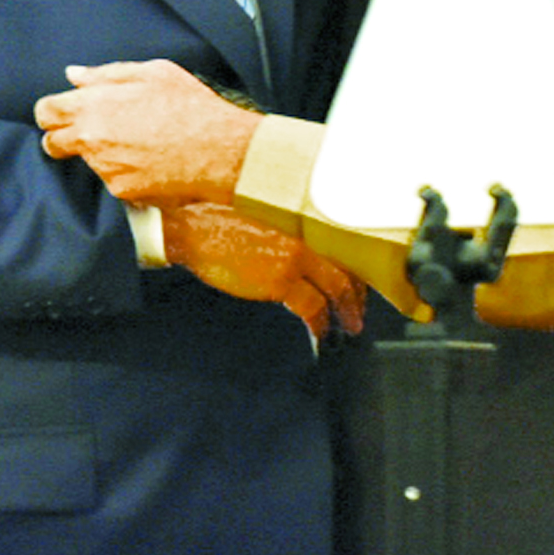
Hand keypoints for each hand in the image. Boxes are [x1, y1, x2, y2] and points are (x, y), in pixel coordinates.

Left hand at [35, 59, 260, 203]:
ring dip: (102, 152)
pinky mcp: (122, 192)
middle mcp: (92, 141)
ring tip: (139, 141)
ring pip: (88, 161)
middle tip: (90, 130)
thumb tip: (75, 75)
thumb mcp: (152, 73)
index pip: (46, 111)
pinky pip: (113, 180)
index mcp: (94, 106)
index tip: (59, 111)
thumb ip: (106, 74)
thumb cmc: (190, 106)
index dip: (51, 110)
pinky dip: (125, 171)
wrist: (219, 150)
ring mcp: (105, 170)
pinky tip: (150, 159)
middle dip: (62, 136)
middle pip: (52, 143)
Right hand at [162, 201, 364, 338]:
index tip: (357, 285)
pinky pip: (312, 308)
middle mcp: (304, 239)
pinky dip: (319, 324)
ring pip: (335, 289)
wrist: (194, 228)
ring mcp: (293, 260)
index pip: (342, 247)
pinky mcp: (279, 281)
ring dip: (344, 312)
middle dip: (355, 296)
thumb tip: (301, 255)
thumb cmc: (220, 221)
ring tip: (348, 327)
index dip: (353, 269)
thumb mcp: (262, 220)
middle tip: (359, 312)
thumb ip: (286, 234)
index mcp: (301, 222)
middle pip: (344, 270)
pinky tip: (320, 334)